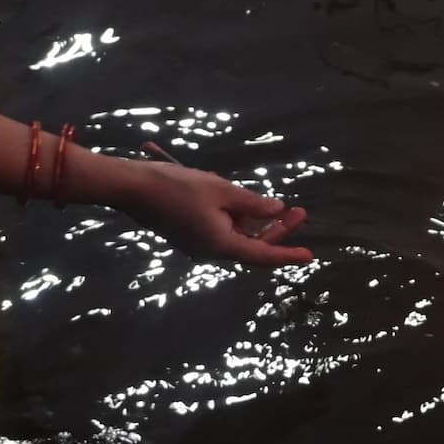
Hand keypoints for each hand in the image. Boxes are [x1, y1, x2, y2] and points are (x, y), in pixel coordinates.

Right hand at [114, 160, 309, 267]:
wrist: (134, 188)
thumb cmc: (179, 187)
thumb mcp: (222, 190)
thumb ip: (252, 203)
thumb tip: (276, 210)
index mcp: (222, 244)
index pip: (262, 254)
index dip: (287, 255)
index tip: (309, 256)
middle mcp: (212, 250)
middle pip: (252, 244)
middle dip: (277, 229)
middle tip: (300, 212)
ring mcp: (200, 243)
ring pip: (237, 236)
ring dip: (257, 221)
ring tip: (276, 204)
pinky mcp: (190, 234)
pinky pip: (222, 229)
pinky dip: (236, 217)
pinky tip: (240, 197)